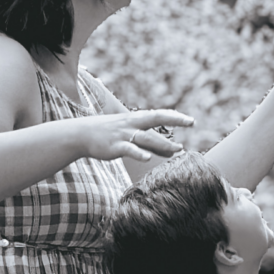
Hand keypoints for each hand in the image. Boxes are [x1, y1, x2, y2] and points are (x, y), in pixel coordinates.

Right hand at [78, 109, 194, 161]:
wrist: (82, 134)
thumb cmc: (111, 134)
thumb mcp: (133, 136)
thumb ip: (153, 143)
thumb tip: (173, 151)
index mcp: (138, 119)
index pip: (160, 115)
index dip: (175, 117)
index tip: (191, 121)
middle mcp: (133, 124)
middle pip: (157, 118)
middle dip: (175, 119)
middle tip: (192, 122)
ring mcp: (124, 134)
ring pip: (147, 137)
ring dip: (163, 143)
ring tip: (178, 149)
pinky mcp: (115, 146)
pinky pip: (129, 149)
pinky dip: (138, 153)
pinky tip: (148, 158)